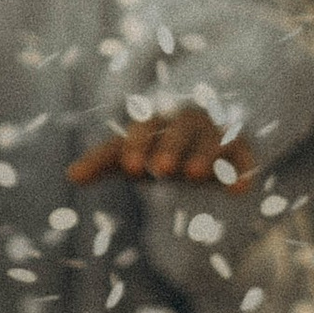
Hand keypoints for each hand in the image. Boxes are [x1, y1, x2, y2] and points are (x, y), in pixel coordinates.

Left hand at [69, 105, 250, 189]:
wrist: (207, 124)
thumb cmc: (159, 145)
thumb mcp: (132, 151)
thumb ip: (102, 161)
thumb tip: (69, 176)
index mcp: (157, 122)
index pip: (144, 128)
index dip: (137, 145)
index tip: (130, 169)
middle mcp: (186, 122)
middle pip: (179, 128)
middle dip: (170, 146)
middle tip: (160, 169)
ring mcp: (215, 133)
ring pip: (211, 137)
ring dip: (203, 153)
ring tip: (193, 175)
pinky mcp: (241, 148)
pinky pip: (244, 155)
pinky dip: (242, 170)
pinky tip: (239, 190)